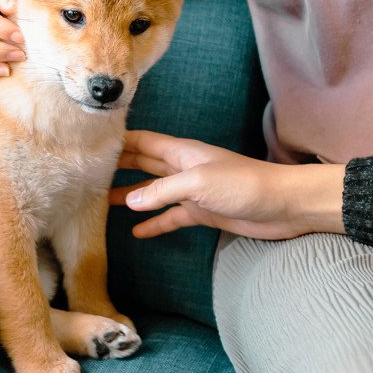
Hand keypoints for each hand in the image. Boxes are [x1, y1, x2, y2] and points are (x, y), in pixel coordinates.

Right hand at [110, 130, 345, 239]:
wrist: (285, 206)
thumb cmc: (246, 185)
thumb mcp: (199, 183)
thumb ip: (163, 191)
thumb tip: (130, 201)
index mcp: (182, 152)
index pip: (142, 141)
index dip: (118, 141)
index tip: (91, 145)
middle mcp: (183, 168)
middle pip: (143, 163)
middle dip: (117, 167)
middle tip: (87, 174)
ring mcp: (192, 191)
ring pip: (153, 191)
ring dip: (129, 195)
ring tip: (101, 203)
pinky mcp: (202, 211)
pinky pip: (171, 216)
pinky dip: (153, 222)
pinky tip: (136, 231)